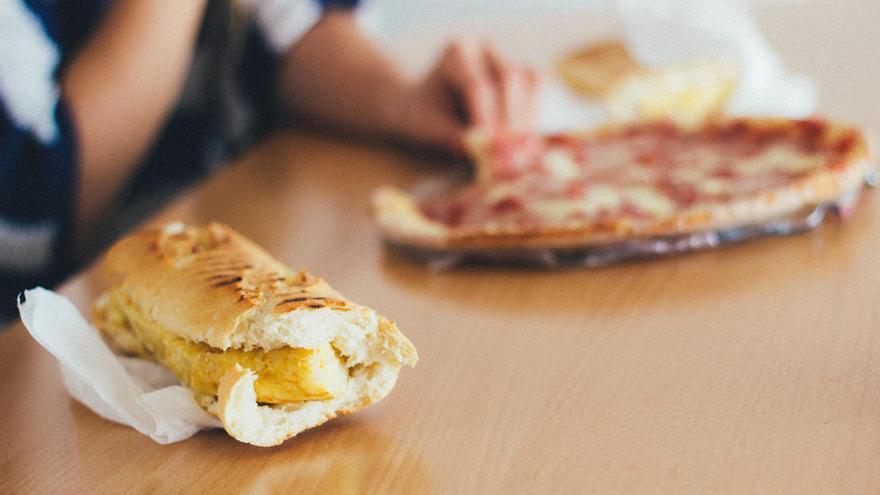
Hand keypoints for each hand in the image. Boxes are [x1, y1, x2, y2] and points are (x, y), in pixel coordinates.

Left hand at [388, 40, 539, 151]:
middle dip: (513, 118)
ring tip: (523, 147)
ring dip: (530, 115)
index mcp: (457, 52)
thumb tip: (482, 149)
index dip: (487, 118)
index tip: (492, 148)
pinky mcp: (524, 73)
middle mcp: (486, 48)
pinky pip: (540, 88)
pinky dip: (538, 112)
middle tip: (511, 152)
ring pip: (532, 78)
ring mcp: (509, 56)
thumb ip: (453, 136)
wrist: (427, 105)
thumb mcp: (429, 126)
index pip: (477, 84)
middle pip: (510, 76)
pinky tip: (529, 139)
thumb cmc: (424, 115)